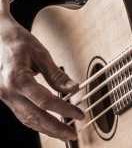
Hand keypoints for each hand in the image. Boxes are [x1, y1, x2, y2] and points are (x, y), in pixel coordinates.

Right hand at [0, 0, 83, 140]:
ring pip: (27, 120)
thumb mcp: (41, 54)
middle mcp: (7, 91)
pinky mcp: (7, 97)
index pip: (45, 101)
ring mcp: (5, 96)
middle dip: (55, 129)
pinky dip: (38, 121)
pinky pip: (22, 114)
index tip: (79, 114)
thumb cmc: (17, 41)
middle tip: (73, 134)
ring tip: (64, 133)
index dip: (64, 110)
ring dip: (47, 129)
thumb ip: (56, 75)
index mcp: (16, 78)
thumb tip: (73, 89)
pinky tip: (50, 124)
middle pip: (34, 117)